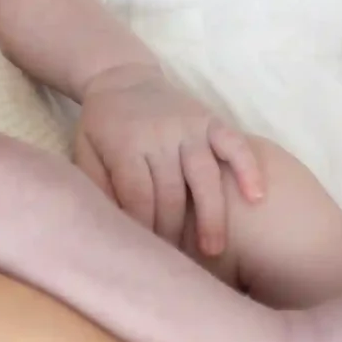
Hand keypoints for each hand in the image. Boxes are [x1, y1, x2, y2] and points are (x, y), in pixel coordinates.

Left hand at [72, 61, 265, 257]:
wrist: (122, 77)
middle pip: (171, 192)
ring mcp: (188, 125)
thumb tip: (112, 229)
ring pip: (205, 174)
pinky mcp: (210, 119)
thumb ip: (97, 186)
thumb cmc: (102, 126)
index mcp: (124, 143)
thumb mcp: (84, 151)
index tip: (149, 255)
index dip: (144, 228)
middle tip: (179, 264)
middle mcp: (159, 134)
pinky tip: (257, 197)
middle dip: (174, 232)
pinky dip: (247, 168)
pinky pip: (234, 143)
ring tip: (214, 250)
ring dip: (211, 214)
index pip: (138, 195)